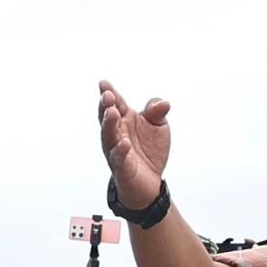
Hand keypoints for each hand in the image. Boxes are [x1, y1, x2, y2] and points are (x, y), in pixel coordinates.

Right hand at [96, 79, 171, 208]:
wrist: (150, 183)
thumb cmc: (149, 152)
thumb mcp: (158, 126)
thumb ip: (157, 112)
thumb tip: (163, 103)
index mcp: (124, 120)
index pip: (115, 104)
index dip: (109, 93)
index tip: (103, 83)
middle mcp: (117, 134)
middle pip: (108, 118)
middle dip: (106, 106)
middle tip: (106, 96)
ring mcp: (116, 150)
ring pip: (109, 137)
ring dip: (109, 125)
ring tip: (111, 113)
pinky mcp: (122, 167)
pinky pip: (119, 158)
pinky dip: (120, 150)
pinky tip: (124, 143)